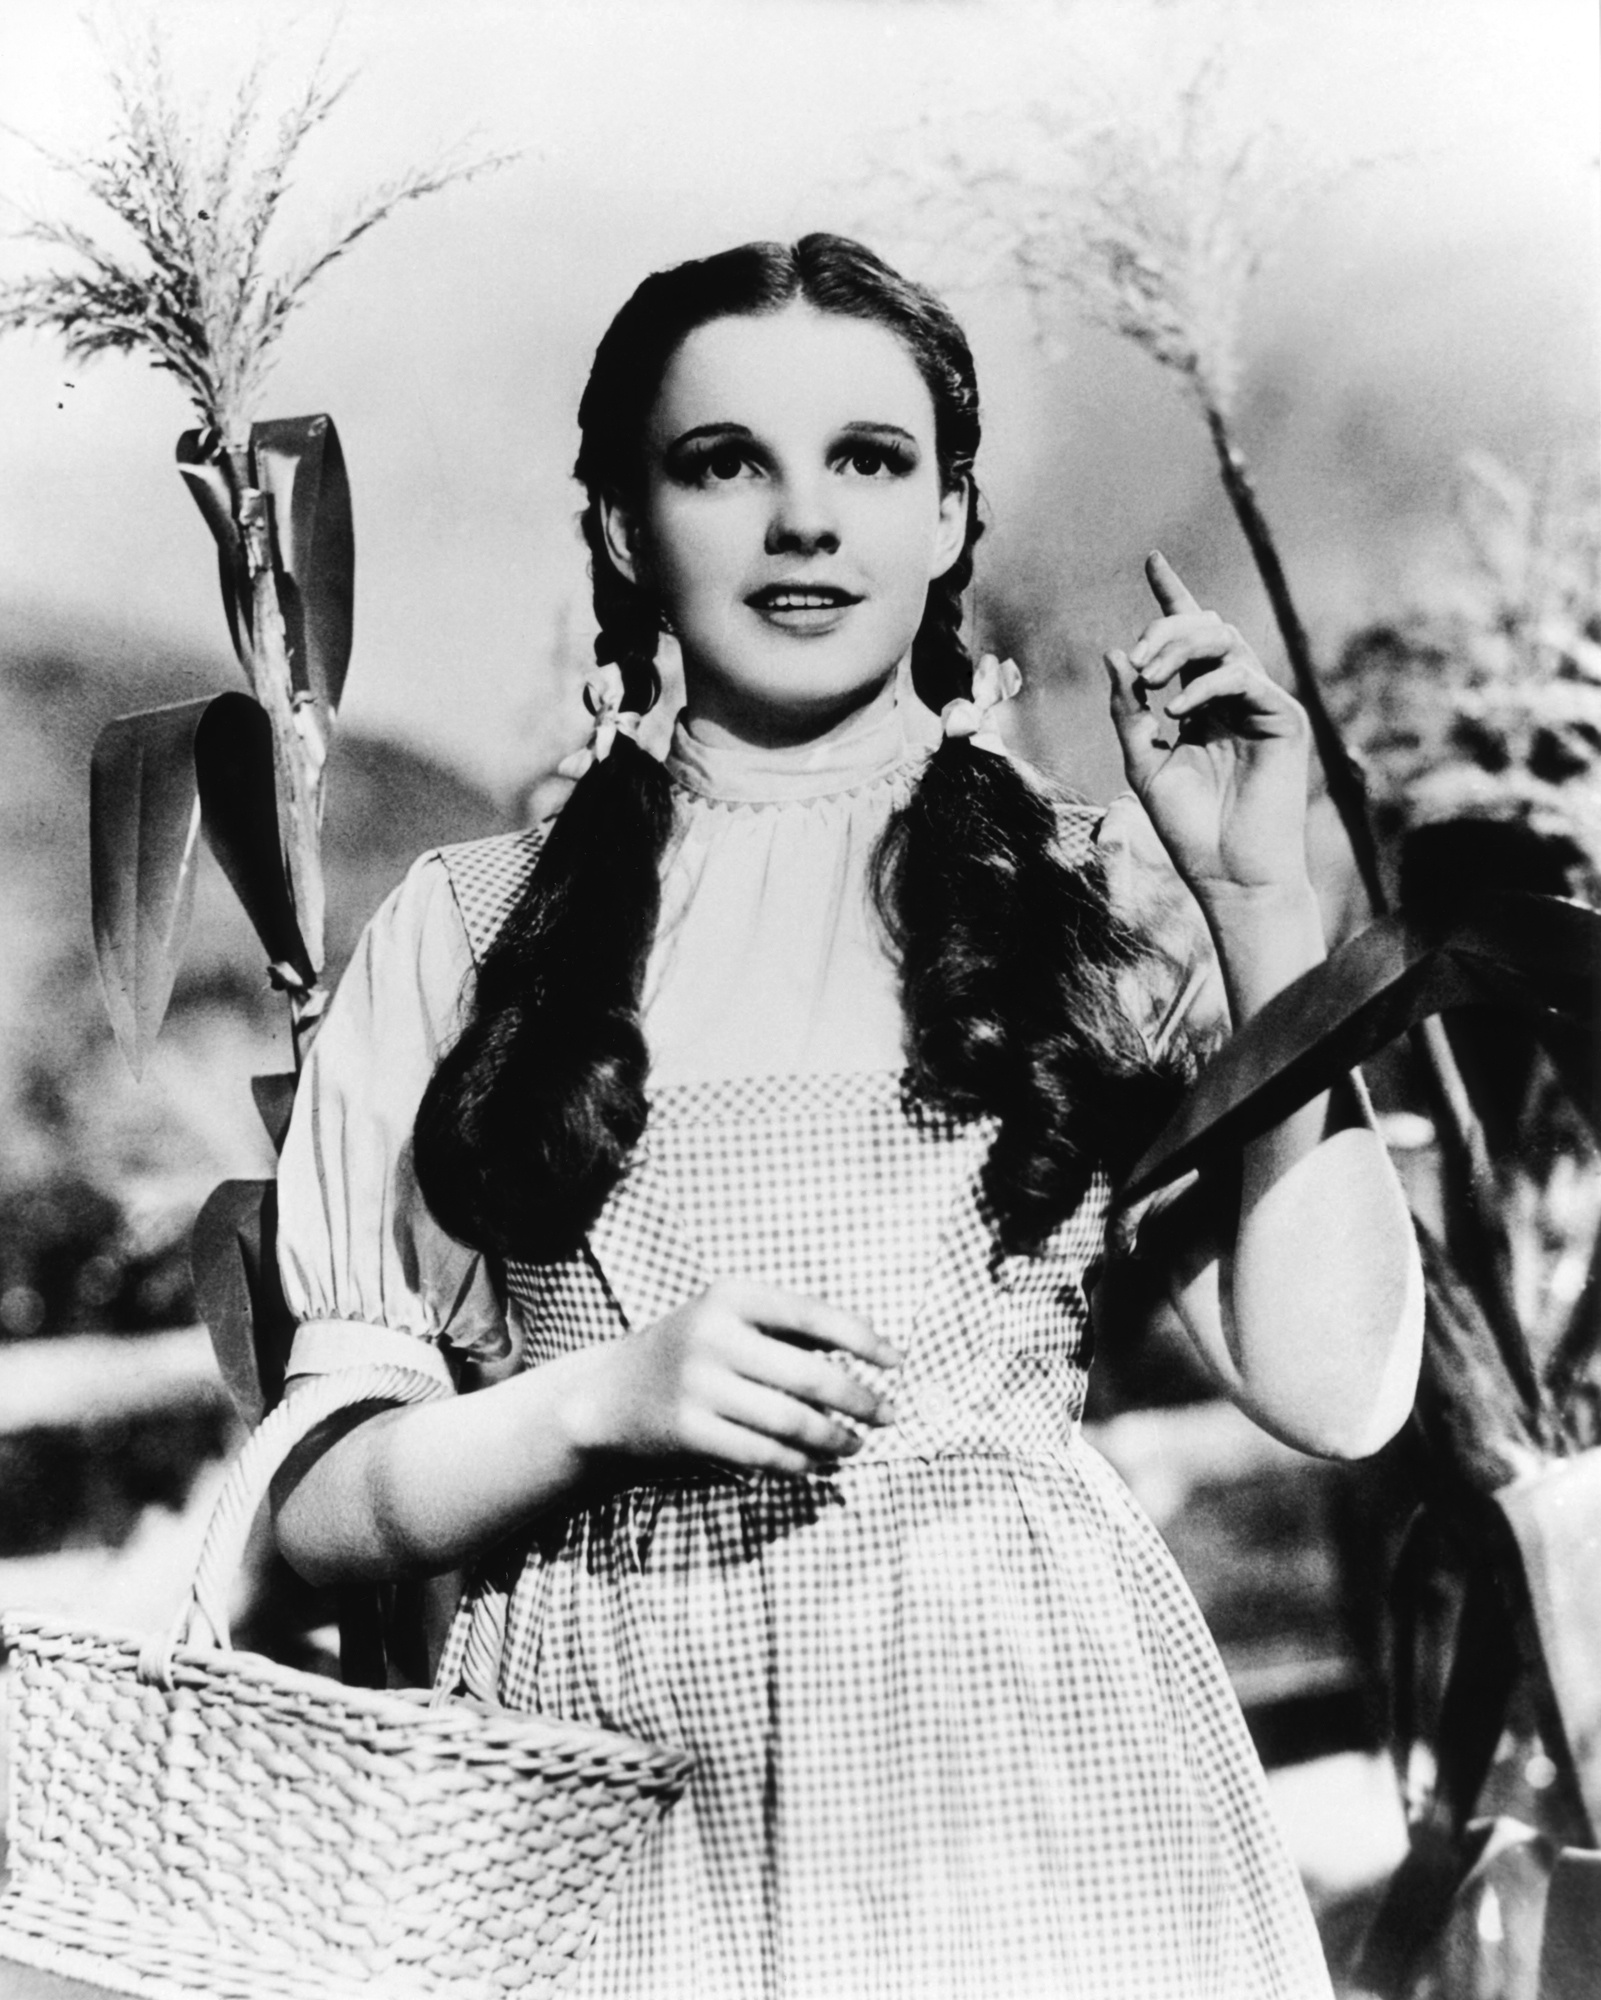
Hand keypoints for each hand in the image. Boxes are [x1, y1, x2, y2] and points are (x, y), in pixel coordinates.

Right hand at [566, 1278, 900, 1477]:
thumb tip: (870, 1351)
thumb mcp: (731, 1319)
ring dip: (835, 1438)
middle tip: (890, 1415)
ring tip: (856, 1444)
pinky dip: (799, 1462)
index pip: (815, 1315)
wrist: (611, 1394)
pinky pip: (763, 1453)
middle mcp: (715, 1334)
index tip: (899, 1363)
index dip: (865, 1341)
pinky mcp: (690, 1430)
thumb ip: (791, 1329)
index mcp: (733, 1295)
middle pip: (810, 1376)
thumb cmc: (692, 1351)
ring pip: (792, 1421)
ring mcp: (699, 1384)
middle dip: (861, 1400)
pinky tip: (817, 1464)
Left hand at [1105, 553, 1312, 904]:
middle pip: (1204, 632)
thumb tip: (1114, 654)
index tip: (1153, 561)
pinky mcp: (1284, 719)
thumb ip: (1128, 711)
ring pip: (1225, 643)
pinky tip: (1177, 710)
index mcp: (1198, 706)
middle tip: (1138, 660)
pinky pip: (1243, 678)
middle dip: (1166, 631)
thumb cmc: (1190, 830)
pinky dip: (1205, 686)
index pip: (1186, 641)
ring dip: (1181, 648)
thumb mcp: (1143, 763)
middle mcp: (1231, 699)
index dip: (1172, 597)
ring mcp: (1260, 707)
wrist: (1230, 876)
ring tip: (1149, 679)